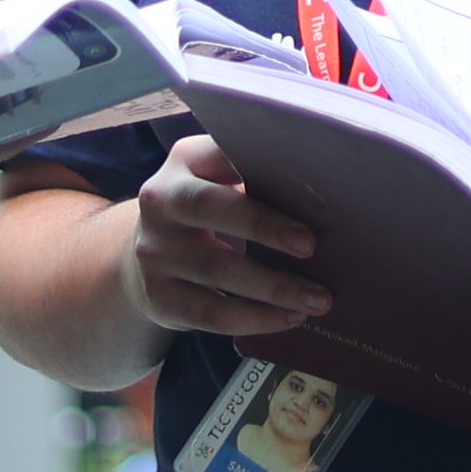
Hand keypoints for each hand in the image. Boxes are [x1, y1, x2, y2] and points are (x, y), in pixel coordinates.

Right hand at [119, 134, 324, 340]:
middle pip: (210, 207)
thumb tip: (329, 200)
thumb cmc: (205, 213)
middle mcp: (161, 202)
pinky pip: (211, 313)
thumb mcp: (216, 182)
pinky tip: (289, 317)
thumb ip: (255, 178)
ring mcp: (154, 252)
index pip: (219, 153)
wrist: (141, 258)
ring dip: (273, 287)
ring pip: (216, 269)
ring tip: (318, 299)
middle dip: (263, 226)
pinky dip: (255, 318)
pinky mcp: (158, 296)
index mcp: (185, 162)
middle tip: (310, 246)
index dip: (255, 163)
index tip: (302, 179)